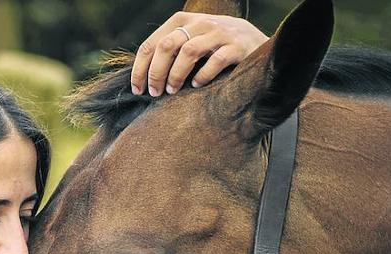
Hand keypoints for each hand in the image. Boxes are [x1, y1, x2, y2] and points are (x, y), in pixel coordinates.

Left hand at [131, 12, 269, 96]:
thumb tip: (143, 76)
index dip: (140, 68)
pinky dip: (203, 75)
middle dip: (156, 72)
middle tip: (155, 93)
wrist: (253, 39)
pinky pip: (216, 60)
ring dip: (177, 74)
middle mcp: (199, 23)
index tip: (137, 90)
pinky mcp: (236, 46)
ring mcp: (218, 33)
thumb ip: (169, 51)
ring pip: (189, 51)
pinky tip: (197, 85)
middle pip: (167, 46)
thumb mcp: (189, 41)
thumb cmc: (213, 46)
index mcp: (181, 22)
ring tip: (173, 91)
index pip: (152, 44)